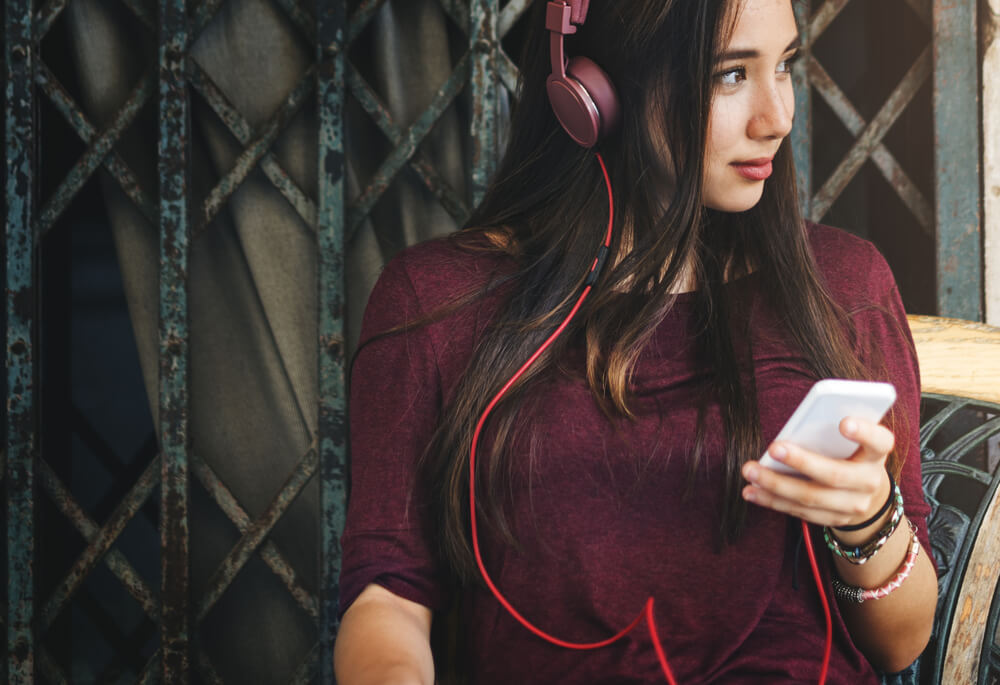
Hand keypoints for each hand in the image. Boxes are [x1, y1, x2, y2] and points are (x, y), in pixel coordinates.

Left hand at [740, 417, 893, 528]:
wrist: (864, 491)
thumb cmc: (847, 452)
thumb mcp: (848, 439)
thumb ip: (829, 431)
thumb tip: (795, 428)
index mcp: (876, 454)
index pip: (879, 441)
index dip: (864, 432)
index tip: (843, 422)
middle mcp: (869, 481)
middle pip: (834, 474)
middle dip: (801, 461)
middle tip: (773, 448)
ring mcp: (853, 505)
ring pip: (811, 497)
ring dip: (776, 485)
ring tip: (750, 471)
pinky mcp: (833, 519)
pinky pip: (800, 512)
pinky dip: (772, 501)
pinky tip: (751, 491)